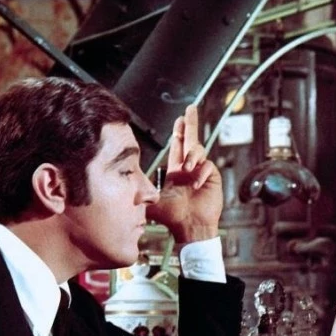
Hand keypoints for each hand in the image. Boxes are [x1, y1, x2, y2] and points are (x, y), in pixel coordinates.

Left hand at [146, 106, 222, 243]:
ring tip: (186, 168)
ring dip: (191, 156)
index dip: (178, 132)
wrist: (188, 227)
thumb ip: (140, 193)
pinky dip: (201, 173)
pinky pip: (208, 166)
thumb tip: (122, 189)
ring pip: (198, 151)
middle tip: (190, 109)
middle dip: (190, 124)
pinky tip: (196, 184)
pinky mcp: (213, 178)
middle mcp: (189, 168)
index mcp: (175, 171)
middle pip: (190, 140)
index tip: (179, 119)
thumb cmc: (171, 217)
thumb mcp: (151, 201)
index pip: (177, 146)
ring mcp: (201, 172)